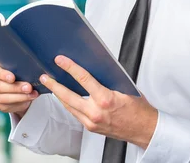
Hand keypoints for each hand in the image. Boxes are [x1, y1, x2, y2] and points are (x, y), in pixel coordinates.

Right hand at [0, 62, 38, 117]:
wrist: (11, 85)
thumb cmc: (14, 73)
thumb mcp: (14, 68)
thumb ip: (18, 69)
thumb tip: (33, 73)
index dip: (3, 75)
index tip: (12, 78)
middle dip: (15, 88)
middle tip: (28, 88)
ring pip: (2, 98)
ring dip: (19, 97)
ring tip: (32, 95)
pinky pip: (5, 106)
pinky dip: (18, 104)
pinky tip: (27, 100)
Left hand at [40, 55, 157, 148]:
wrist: (145, 129)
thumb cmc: (138, 109)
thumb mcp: (125, 88)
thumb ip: (107, 79)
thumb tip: (93, 67)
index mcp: (105, 99)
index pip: (83, 79)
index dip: (70, 67)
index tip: (60, 60)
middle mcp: (96, 112)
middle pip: (68, 96)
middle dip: (54, 85)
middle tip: (45, 77)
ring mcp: (92, 122)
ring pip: (69, 106)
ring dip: (59, 95)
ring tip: (50, 85)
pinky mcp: (91, 128)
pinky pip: (75, 113)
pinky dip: (68, 104)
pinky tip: (64, 98)